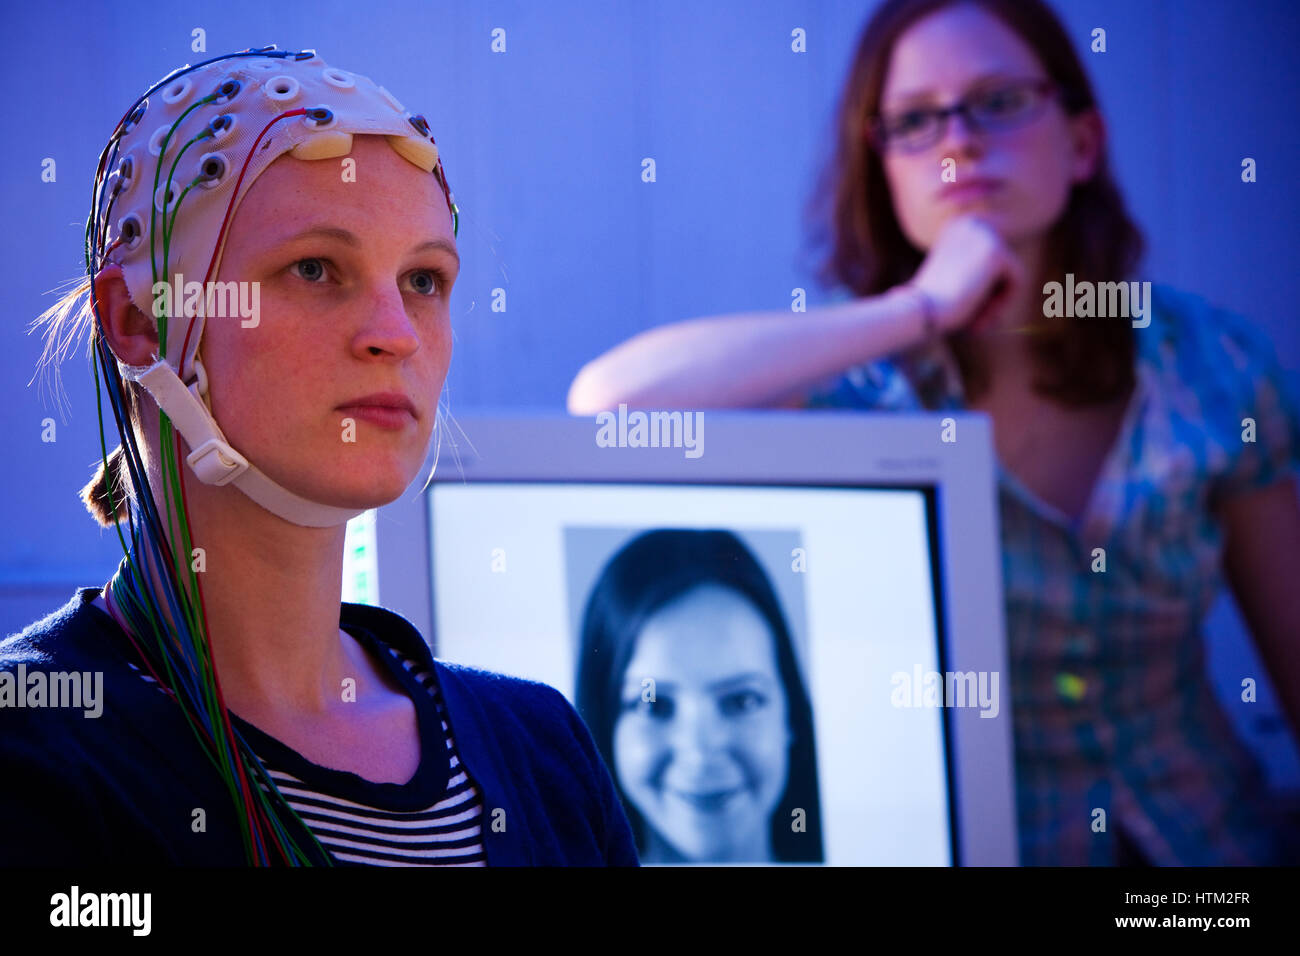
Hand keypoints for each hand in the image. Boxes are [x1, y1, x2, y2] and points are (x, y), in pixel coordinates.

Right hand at [902, 215, 1026, 337]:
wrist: (920, 310)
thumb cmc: (932, 306)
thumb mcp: (954, 284)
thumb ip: (977, 277)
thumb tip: (1009, 282)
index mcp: (957, 226)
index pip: (991, 259)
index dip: (986, 289)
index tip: (969, 308)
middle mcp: (970, 223)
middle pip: (1003, 265)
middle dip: (993, 295)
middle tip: (975, 319)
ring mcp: (984, 235)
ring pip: (1012, 274)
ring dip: (997, 302)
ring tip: (975, 318)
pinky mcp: (997, 251)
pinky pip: (1018, 281)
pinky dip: (1003, 303)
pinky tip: (979, 310)